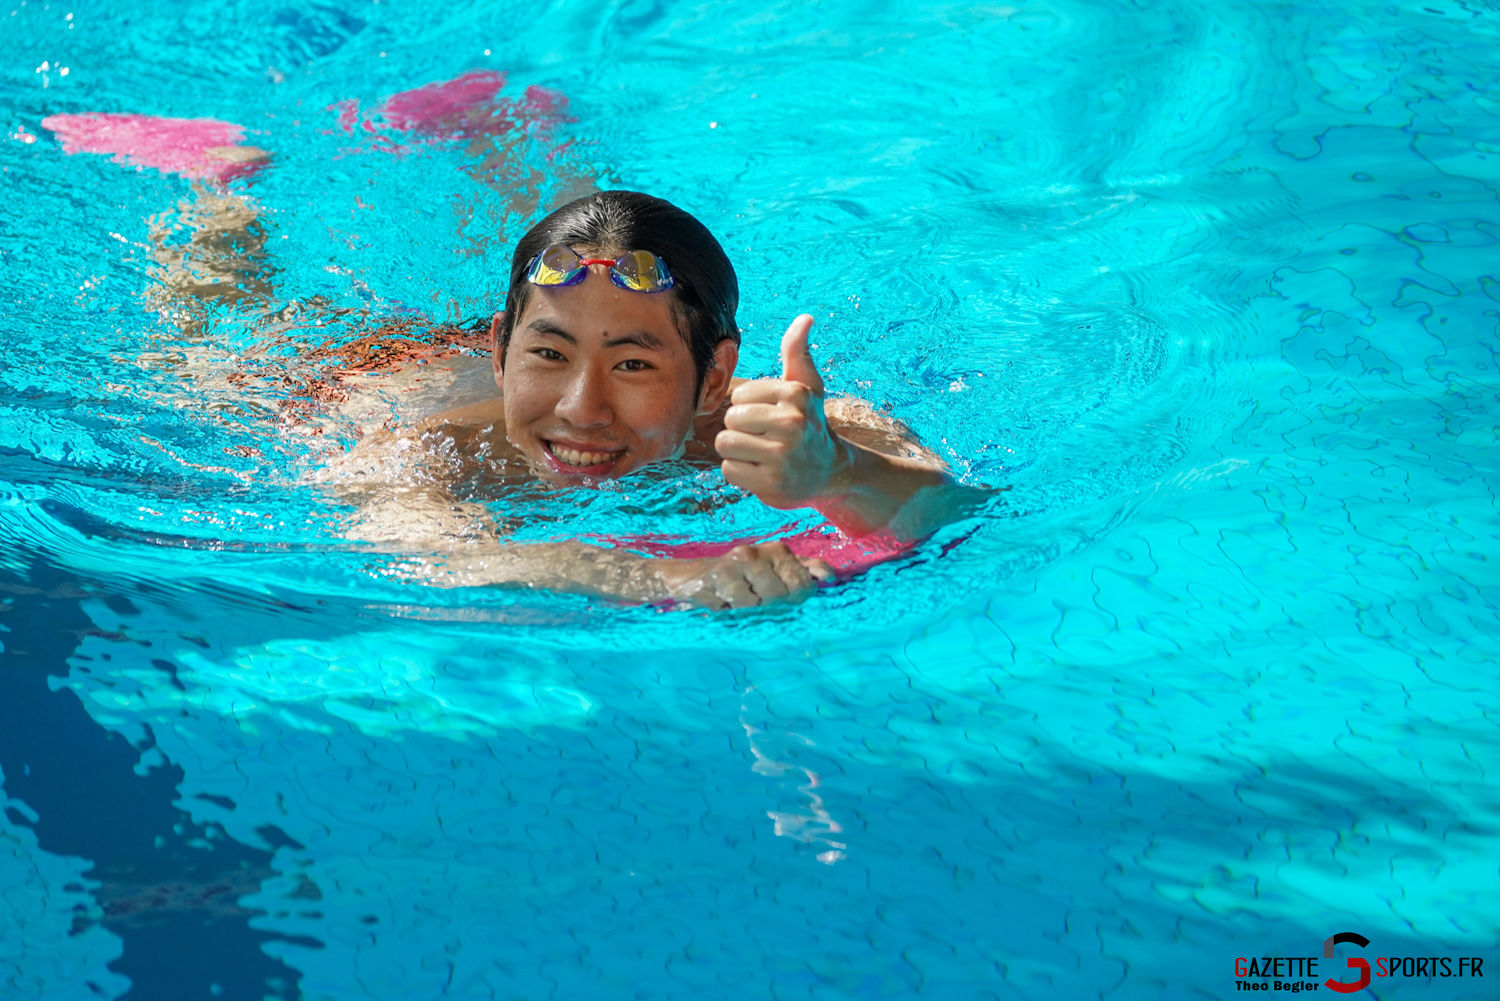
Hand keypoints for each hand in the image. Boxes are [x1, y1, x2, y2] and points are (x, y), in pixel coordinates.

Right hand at [656, 542, 834, 609]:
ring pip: (756, 606)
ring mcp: (731, 565)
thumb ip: (804, 571)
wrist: (689, 577)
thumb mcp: (773, 570)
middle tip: (756, 605)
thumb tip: (830, 577)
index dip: (797, 603)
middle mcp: (755, 553)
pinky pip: (732, 610)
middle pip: (780, 599)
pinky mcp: (711, 580)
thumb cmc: (740, 577)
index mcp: (777, 550)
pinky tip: (721, 603)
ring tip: (737, 603)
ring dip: (748, 613)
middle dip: (771, 610)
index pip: (803, 585)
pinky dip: (728, 614)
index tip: (785, 605)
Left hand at [716, 314, 845, 508]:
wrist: (831, 472)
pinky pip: (729, 470)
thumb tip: (804, 318)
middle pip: (730, 420)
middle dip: (740, 430)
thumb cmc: (810, 424)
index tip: (769, 417)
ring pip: (725, 444)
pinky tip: (761, 472)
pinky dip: (740, 473)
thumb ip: (797, 352)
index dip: (747, 408)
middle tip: (764, 438)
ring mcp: (782, 456)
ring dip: (737, 452)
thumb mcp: (807, 387)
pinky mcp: (771, 483)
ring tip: (759, 454)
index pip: (738, 396)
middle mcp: (791, 423)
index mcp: (795, 395)